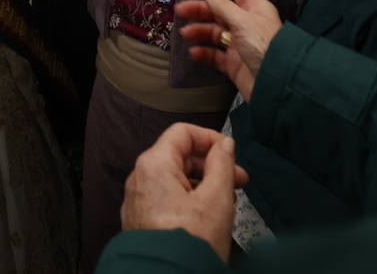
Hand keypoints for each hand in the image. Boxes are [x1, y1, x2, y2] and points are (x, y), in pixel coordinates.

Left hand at [120, 123, 248, 262]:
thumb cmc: (189, 244)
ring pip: (175, 179)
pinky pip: (167, 199)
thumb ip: (223, 164)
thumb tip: (224, 145)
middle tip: (238, 180)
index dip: (211, 138)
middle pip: (179, 156)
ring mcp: (138, 202)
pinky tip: (208, 216)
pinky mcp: (141, 221)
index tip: (230, 152)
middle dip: (212, 165)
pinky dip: (189, 200)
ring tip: (227, 202)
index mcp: (154, 165)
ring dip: (204, 184)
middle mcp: (140, 179)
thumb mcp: (217, 198)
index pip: (183, 132)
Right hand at [176, 0, 283, 100]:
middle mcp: (246, 24)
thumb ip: (222, 6)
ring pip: (215, 33)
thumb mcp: (242, 21)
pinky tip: (194, 52)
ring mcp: (239, 44)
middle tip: (181, 9)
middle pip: (220, 12)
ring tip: (185, 33)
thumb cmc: (263, 45)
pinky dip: (204, 52)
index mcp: (254, 8)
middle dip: (201, 10)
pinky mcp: (233, 63)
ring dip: (200, 31)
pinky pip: (215, 55)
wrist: (274, 82)